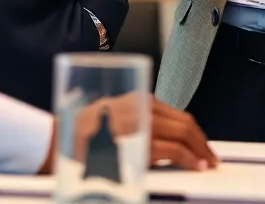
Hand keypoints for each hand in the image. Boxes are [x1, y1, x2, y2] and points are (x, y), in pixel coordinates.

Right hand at [41, 95, 217, 172]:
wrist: (55, 143)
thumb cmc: (78, 136)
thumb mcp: (109, 119)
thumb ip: (133, 121)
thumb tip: (158, 137)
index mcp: (135, 99)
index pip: (175, 114)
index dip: (193, 131)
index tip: (200, 144)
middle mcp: (140, 106)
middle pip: (184, 122)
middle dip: (202, 141)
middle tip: (209, 156)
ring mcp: (141, 123)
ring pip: (184, 132)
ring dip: (200, 149)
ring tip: (206, 162)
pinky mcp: (139, 143)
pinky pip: (174, 149)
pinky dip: (190, 158)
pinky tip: (195, 165)